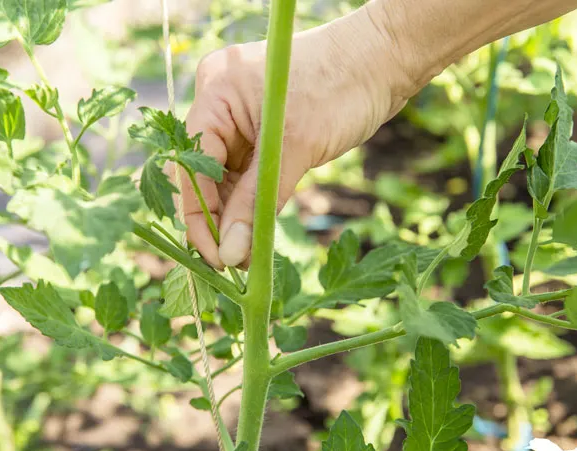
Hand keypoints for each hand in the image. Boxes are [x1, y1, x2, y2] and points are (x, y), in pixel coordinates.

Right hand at [179, 7, 410, 269]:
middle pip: (203, 174)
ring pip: (226, 178)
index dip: (198, 215)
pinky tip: (256, 233)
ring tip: (246, 256)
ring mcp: (241, 118)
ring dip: (235, 217)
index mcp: (215, 93)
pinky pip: (247, 174)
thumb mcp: (296, 148)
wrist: (384, 60)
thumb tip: (231, 253)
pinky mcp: (262, 132)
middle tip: (231, 263)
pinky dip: (252, 202)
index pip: (192, 165)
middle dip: (217, 220)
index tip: (214, 256)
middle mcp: (220, 104)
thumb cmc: (341, 88)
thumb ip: (258, 202)